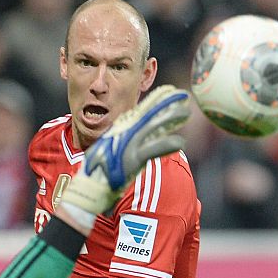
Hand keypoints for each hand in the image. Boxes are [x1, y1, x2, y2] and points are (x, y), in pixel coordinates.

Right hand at [55, 86, 189, 232]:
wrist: (90, 187)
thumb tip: (134, 139)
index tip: (168, 91)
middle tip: (183, 95)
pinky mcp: (132, 159)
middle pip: (149, 115)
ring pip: (153, 127)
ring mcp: (129, 145)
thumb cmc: (100, 173)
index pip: (141, 112)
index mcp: (121, 131)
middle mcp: (126, 134)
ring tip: (187, 111)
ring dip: (171, 118)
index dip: (155, 100)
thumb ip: (124, 143)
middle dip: (166, 103)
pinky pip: (152, 150)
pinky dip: (166, 145)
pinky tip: (180, 142)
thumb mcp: (112, 152)